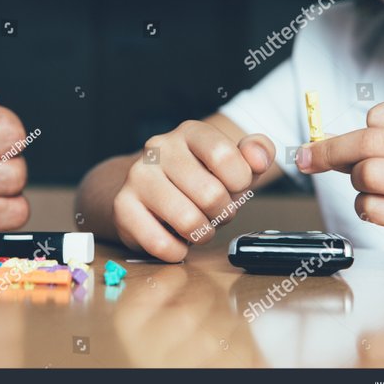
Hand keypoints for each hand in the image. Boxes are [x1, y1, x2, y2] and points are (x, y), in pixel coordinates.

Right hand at [112, 120, 274, 261]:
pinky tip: (176, 240)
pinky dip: (177, 251)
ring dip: (202, 234)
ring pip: (188, 222)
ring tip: (197, 226)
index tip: (235, 186)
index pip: (225, 156)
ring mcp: (137, 177)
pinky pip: (161, 244)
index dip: (240, 182)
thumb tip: (260, 158)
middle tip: (213, 211)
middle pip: (211, 194)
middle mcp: (159, 148)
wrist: (144, 190)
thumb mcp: (230, 162)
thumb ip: (256, 154)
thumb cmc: (195, 179)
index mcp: (189, 132)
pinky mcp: (123, 208)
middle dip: (222, 213)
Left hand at [297, 97, 383, 265]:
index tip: (334, 141)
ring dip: (358, 183)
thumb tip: (331, 137)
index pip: (380, 116)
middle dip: (331, 152)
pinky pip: (376, 210)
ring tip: (374, 188)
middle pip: (367, 144)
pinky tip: (381, 207)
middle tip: (312, 159)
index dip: (353, 131)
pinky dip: (366, 208)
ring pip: (368, 176)